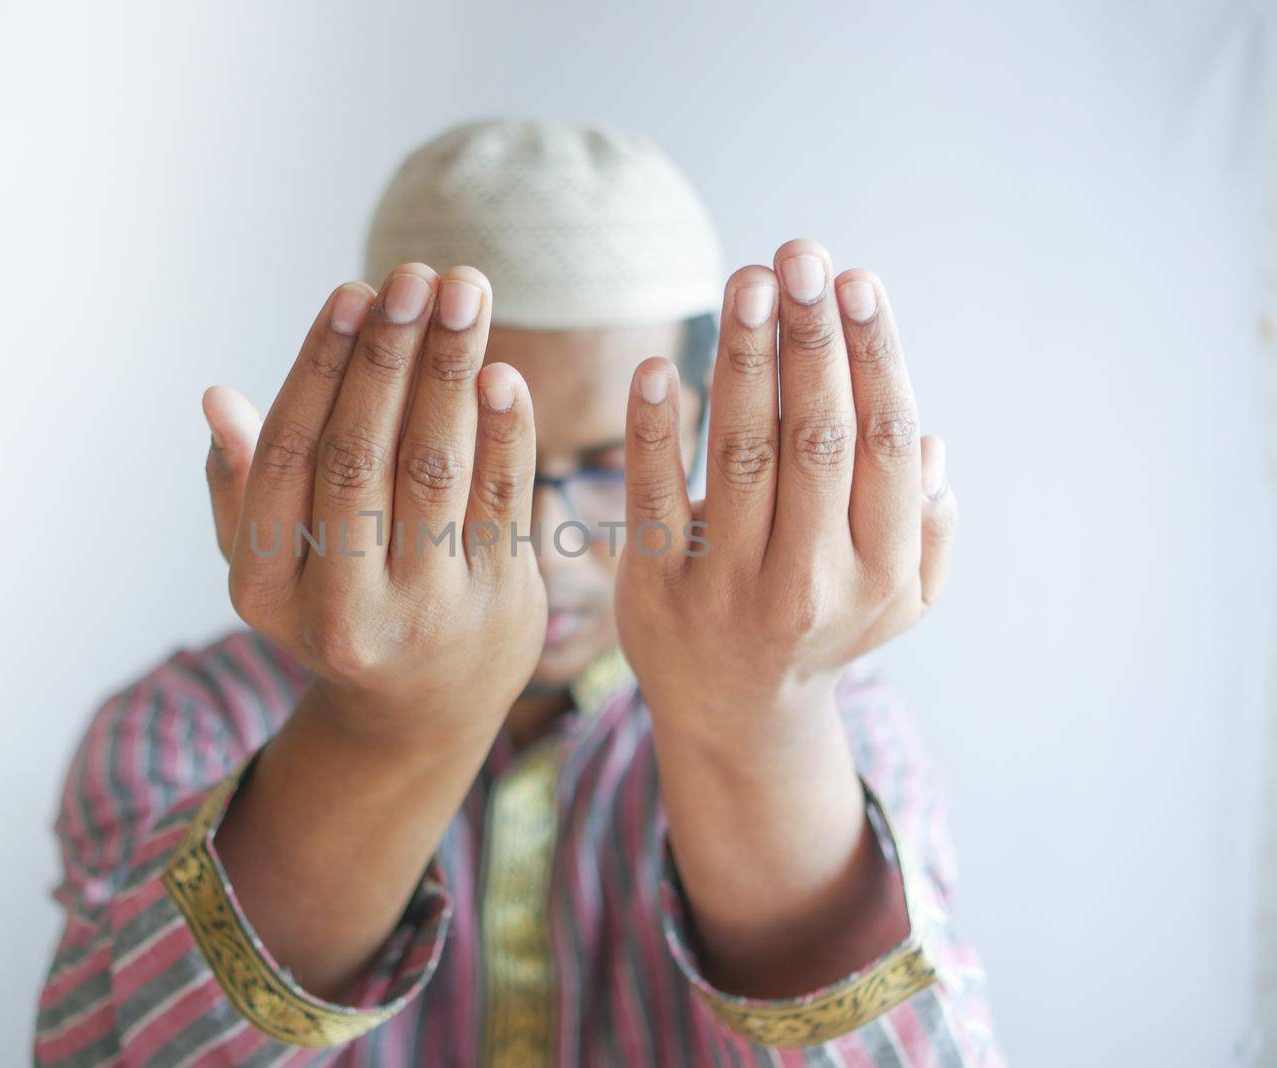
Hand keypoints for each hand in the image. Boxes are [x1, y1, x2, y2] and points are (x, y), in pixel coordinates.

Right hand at [199, 264, 546, 745]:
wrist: (423, 715)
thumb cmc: (335, 609)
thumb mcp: (269, 566)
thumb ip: (241, 487)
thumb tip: (217, 399)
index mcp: (266, 589)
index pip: (288, 458)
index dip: (320, 368)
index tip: (353, 292)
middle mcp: (341, 607)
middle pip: (359, 457)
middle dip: (390, 355)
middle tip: (416, 274)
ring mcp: (425, 610)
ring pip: (434, 470)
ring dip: (451, 371)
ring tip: (466, 292)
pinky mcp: (499, 603)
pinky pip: (504, 502)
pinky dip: (505, 433)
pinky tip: (502, 372)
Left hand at [614, 238, 957, 732]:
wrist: (737, 718)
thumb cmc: (824, 629)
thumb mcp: (898, 600)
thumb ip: (927, 530)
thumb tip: (935, 448)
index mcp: (882, 571)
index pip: (885, 443)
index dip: (873, 356)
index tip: (857, 281)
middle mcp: (812, 581)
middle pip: (816, 437)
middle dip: (810, 337)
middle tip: (799, 254)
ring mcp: (729, 588)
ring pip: (741, 455)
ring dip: (743, 359)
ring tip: (745, 282)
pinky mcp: (656, 589)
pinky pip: (651, 500)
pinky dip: (654, 432)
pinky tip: (656, 367)